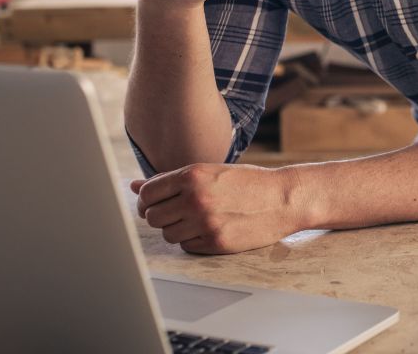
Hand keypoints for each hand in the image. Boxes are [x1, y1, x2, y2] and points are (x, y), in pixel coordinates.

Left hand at [131, 163, 306, 253]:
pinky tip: (209, 228)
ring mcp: (205, 223)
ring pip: (167, 234)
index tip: (156, 202)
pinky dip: (192, 240)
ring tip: (196, 219)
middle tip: (177, 212)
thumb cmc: (247, 182)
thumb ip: (171, 180)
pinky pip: (186, 246)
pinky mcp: (216, 242)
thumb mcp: (210, 172)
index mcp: (193, 176)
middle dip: (160, 216)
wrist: (284, 198)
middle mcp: (196, 199)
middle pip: (152, 217)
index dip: (147, 200)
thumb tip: (134, 186)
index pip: (147, 193)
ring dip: (176, 229)